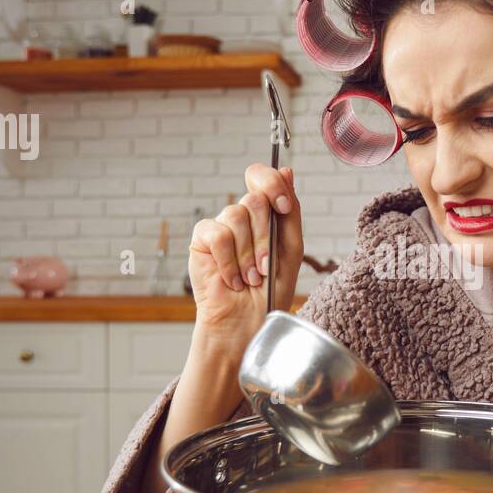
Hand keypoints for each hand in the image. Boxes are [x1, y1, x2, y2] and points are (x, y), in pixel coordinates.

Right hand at [187, 164, 302, 347]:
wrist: (247, 322)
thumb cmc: (270, 290)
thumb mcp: (291, 249)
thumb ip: (290, 211)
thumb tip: (286, 170)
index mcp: (264, 215)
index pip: (261, 177)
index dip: (272, 184)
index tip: (283, 208)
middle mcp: (241, 217)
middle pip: (253, 199)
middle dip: (265, 237)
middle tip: (265, 267)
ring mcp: (221, 227)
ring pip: (236, 215)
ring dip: (249, 254)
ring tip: (250, 278)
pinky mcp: (202, 241)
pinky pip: (218, 235)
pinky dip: (229, 261)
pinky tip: (233, 279)